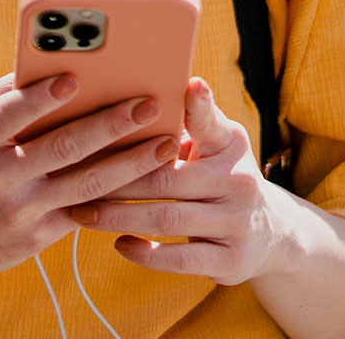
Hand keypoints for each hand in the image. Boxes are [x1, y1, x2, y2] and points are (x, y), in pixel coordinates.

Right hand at [0, 73, 179, 285]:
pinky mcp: (35, 237)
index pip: (9, 114)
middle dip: (110, 124)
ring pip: (85, 184)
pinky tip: (149, 178)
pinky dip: (119, 193)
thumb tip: (46, 61)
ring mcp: (18, 211)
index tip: (75, 77)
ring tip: (166, 142)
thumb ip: (1, 96)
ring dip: (131, 163)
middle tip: (147, 103)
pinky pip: (85, 211)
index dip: (41, 97)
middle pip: (61, 147)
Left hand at [67, 77, 299, 285]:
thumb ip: (189, 119)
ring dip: (118, 217)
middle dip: (116, 179)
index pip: (210, 122)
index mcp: (230, 144)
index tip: (187, 83)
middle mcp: (238, 181)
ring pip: (166, 219)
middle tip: (73, 176)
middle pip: (166, 179)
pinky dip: (145, 253)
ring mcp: (236, 223)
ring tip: (81, 212)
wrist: (272, 233)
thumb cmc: (222, 174)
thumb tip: (145, 88)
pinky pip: (179, 259)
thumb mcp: (217, 143)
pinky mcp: (231, 261)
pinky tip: (119, 244)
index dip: (199, 105)